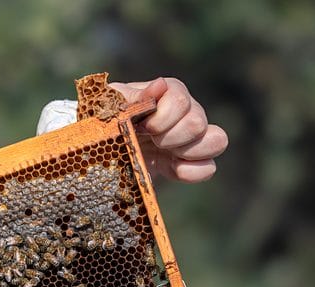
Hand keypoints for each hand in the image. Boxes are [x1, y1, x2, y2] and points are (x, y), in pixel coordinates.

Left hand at [110, 77, 227, 182]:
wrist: (98, 148)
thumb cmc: (103, 121)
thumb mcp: (110, 105)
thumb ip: (133, 96)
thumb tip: (160, 85)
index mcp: (168, 93)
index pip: (181, 100)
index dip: (161, 118)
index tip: (141, 127)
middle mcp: (186, 111)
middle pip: (198, 123)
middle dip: (171, 137)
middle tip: (151, 141)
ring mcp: (191, 137)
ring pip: (216, 141)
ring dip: (188, 152)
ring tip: (164, 153)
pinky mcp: (187, 162)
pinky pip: (208, 168)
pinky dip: (193, 172)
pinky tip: (172, 169)